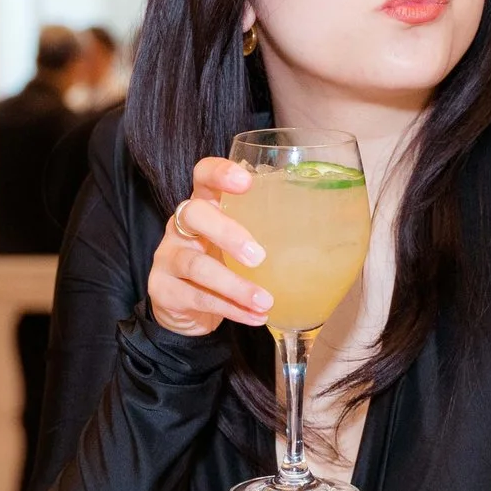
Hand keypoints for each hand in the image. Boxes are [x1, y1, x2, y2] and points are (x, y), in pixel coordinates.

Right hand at [147, 156, 270, 335]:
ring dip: (235, 285)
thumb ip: (265, 233)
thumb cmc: (221, 266)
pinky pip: (197, 298)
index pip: (202, 176)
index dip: (219, 173)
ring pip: (196, 265)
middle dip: (228, 233)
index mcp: (203, 207)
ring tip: (266, 301)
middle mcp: (180, 227)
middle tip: (259, 256)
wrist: (187, 309)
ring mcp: (168, 258)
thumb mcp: (238, 244)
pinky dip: (230, 309)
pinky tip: (255, 316)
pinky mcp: (164, 290)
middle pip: (194, 214)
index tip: (246, 182)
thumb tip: (326, 233)